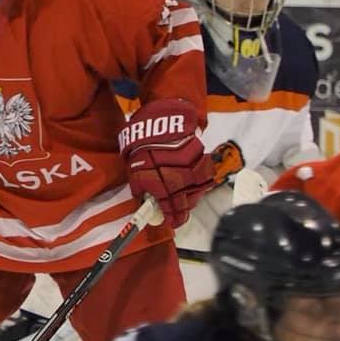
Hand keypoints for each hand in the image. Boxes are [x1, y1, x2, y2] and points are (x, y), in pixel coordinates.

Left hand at [118, 99, 213, 227]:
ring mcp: (189, 164)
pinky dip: (201, 184)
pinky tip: (195, 187)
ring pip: (196, 189)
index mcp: (154, 173)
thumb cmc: (144, 141)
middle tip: (179, 217)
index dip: (170, 215)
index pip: (165, 202)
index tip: (171, 222)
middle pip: (183, 199)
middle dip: (181, 211)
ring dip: (191, 199)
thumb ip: (139, 183)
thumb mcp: (134, 164)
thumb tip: (145, 201)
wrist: (162, 117)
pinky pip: (205, 176)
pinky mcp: (201, 156)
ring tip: (186, 203)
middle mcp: (173, 170)